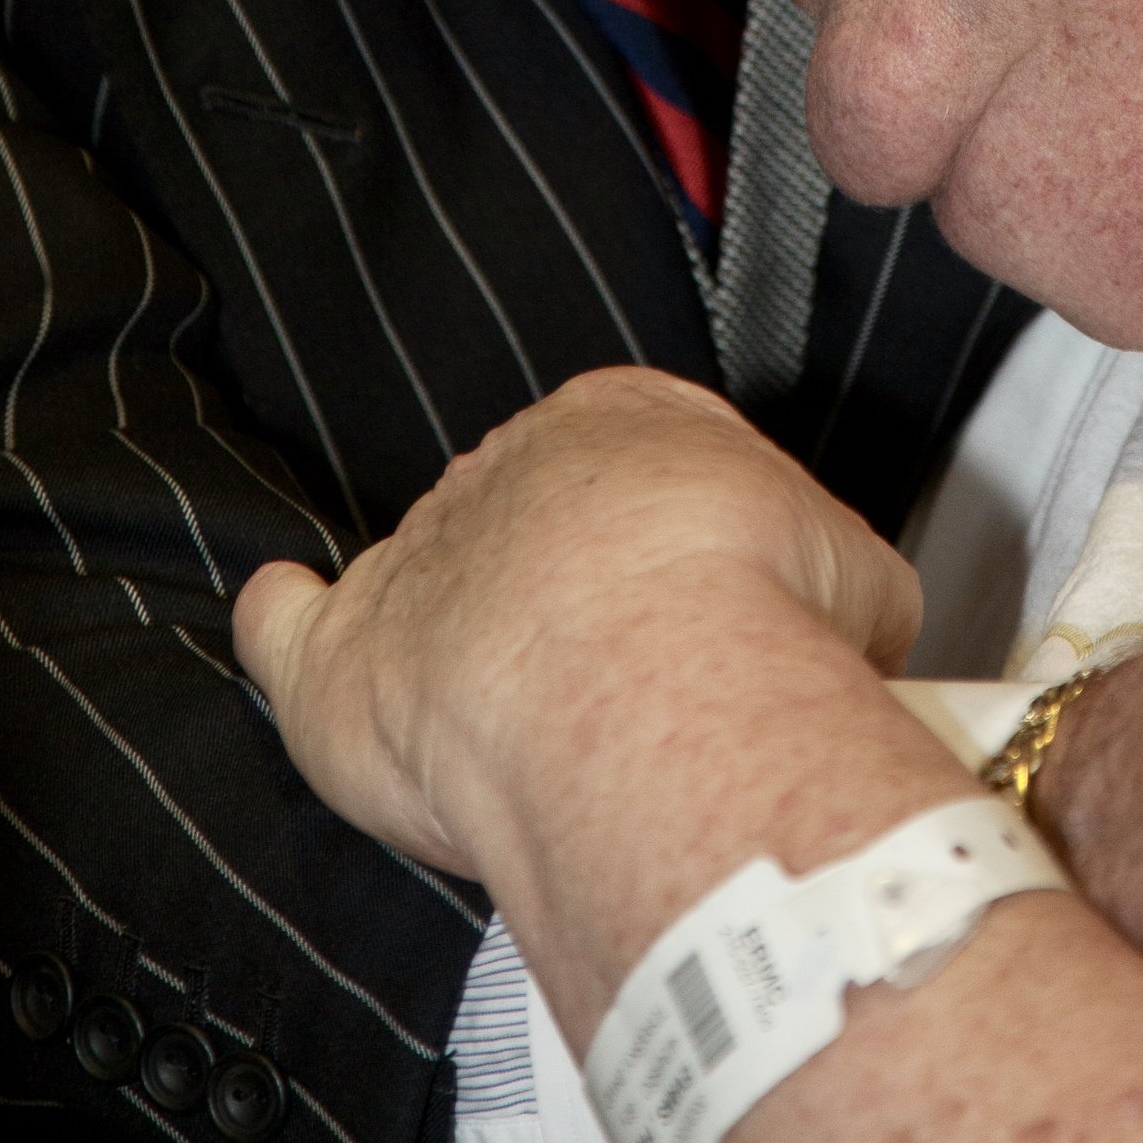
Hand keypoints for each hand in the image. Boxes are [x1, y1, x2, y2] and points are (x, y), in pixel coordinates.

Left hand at [237, 366, 920, 876]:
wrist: (645, 678)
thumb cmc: (752, 616)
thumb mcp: (861, 583)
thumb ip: (840, 593)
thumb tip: (853, 640)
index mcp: (631, 419)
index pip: (646, 468)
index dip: (685, 554)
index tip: (712, 618)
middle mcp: (513, 467)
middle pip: (539, 528)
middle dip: (582, 605)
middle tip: (640, 700)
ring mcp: (420, 554)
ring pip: (432, 579)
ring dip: (464, 638)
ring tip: (523, 724)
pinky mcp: (341, 658)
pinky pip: (289, 625)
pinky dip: (282, 623)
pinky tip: (282, 617)